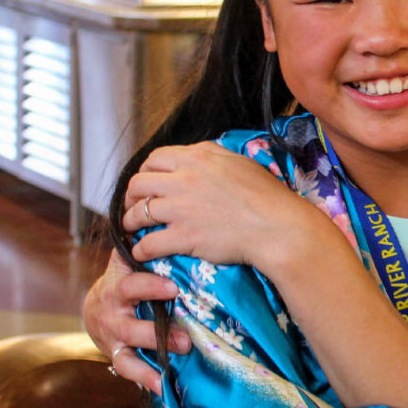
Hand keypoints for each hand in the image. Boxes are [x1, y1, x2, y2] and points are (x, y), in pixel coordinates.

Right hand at [82, 251, 189, 394]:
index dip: (151, 286)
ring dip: (156, 348)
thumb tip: (170, 215)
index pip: (132, 283)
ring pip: (130, 343)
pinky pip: (128, 368)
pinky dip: (144, 378)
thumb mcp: (130, 262)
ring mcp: (112, 333)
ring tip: (182, 350)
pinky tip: (161, 385)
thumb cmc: (125, 279)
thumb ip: (145, 247)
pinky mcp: (115, 353)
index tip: (173, 288)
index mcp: (118, 283)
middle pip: (130, 322)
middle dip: (157, 328)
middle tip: (186, 333)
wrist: (96, 307)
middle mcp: (112, 309)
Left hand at [123, 142, 339, 274]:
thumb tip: (198, 154)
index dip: (146, 171)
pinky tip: (142, 253)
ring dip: (129, 222)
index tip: (148, 183)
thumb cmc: (268, 196)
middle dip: (130, 196)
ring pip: (137, 212)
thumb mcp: (241, 163)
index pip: (155, 158)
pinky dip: (140, 250)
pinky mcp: (182, 236)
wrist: (277, 227)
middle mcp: (184, 179)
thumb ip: (214, 155)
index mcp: (198, 158)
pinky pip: (148, 243)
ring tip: (133, 229)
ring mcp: (181, 208)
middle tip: (134, 205)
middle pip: (138, 183)